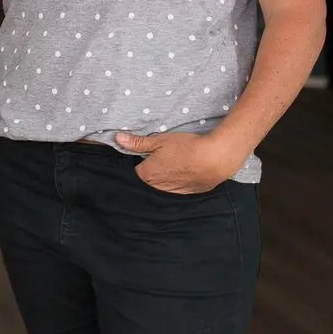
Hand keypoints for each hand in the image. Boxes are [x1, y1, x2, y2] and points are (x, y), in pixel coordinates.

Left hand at [114, 131, 242, 194]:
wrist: (215, 158)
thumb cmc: (186, 147)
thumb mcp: (159, 140)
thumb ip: (137, 142)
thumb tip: (117, 139)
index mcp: (147, 175)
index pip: (134, 171)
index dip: (138, 161)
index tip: (144, 154)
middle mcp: (157, 188)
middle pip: (148, 180)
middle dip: (150, 170)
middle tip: (161, 158)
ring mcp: (173, 193)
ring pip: (162, 186)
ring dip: (164, 178)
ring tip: (174, 164)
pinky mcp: (188, 194)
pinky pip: (176, 190)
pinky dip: (177, 182)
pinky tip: (184, 172)